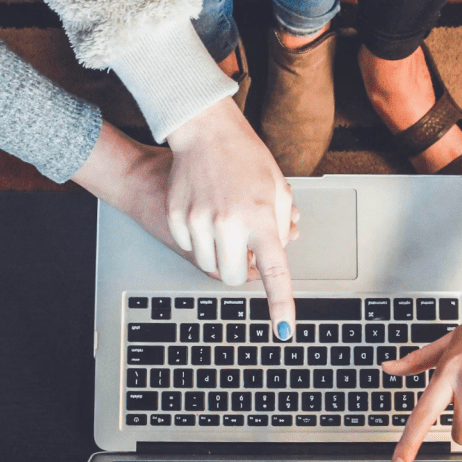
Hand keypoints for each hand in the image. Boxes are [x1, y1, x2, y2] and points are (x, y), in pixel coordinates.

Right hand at [166, 98, 297, 338]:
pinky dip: (199, 240)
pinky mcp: (177, 217)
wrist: (205, 131)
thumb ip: (282, 227)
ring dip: (220, 255)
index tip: (284, 330)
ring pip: (209, 266)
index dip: (281, 305)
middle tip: (245, 249)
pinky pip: (189, 248)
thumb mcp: (277, 189)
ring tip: (226, 224)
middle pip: (234, 277)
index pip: (275, 272)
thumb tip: (277, 255)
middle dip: (241, 271)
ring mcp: (199, 221)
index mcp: (261, 218)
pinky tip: (205, 213)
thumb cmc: (246, 158)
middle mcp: (229, 223)